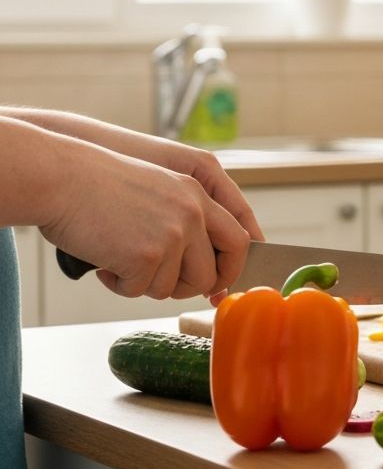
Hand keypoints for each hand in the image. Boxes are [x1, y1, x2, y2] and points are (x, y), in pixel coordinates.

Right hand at [41, 138, 251, 299]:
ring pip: (173, 288)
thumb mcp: (156, 188)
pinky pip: (140, 290)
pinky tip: (104, 264)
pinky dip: (120, 285)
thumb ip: (184, 219)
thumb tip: (204, 273)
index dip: (232, 268)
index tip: (219, 284)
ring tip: (119, 262)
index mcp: (197, 194)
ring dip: (145, 284)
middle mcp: (192, 213)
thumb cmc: (96, 187)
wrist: (59, 178)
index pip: (239, 239)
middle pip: (212, 274)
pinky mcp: (147, 255)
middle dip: (189, 288)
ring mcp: (172, 234)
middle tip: (163, 285)